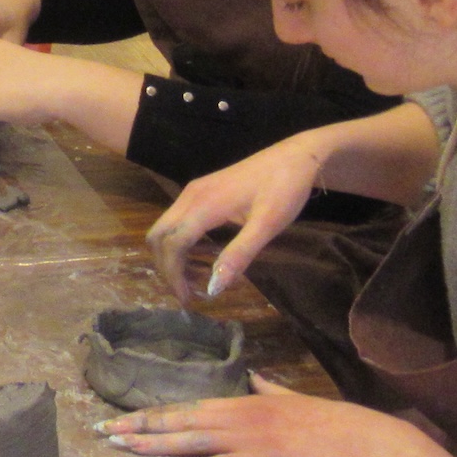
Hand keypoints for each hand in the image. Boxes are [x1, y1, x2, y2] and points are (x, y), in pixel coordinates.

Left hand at [99, 374, 395, 456]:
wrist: (362, 439)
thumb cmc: (330, 422)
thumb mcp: (292, 398)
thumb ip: (268, 388)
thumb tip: (253, 377)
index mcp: (243, 400)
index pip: (186, 406)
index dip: (152, 413)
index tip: (122, 418)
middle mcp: (239, 415)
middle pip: (179, 420)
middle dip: (140, 427)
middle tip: (105, 433)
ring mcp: (249, 437)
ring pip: (192, 440)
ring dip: (155, 445)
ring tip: (123, 448)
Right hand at [146, 136, 327, 303]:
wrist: (297, 155)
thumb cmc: (284, 189)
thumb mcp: (266, 226)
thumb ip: (239, 255)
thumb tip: (213, 289)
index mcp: (203, 205)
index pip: (172, 244)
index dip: (174, 275)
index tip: (188, 301)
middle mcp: (190, 196)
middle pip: (159, 235)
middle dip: (166, 266)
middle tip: (186, 292)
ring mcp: (194, 191)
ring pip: (166, 227)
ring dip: (172, 255)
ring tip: (195, 280)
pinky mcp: (202, 191)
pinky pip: (178, 220)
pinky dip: (181, 243)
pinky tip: (204, 257)